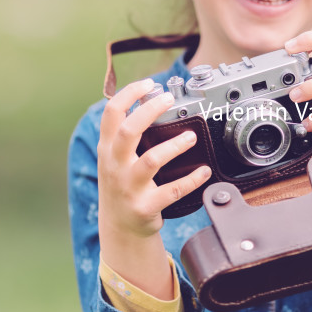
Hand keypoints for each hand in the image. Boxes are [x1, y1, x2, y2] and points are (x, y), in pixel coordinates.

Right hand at [97, 79, 210, 294]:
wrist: (119, 227)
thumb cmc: (121, 184)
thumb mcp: (113, 158)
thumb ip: (123, 132)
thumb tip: (146, 100)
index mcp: (107, 149)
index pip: (111, 113)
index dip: (129, 94)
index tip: (150, 84)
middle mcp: (115, 166)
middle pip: (128, 131)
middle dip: (150, 111)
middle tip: (169, 99)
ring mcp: (129, 187)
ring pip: (151, 160)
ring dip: (174, 146)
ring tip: (191, 136)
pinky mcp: (145, 207)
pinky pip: (172, 191)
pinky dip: (192, 179)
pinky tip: (204, 171)